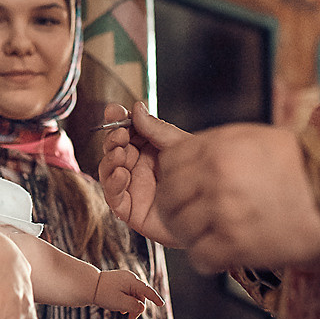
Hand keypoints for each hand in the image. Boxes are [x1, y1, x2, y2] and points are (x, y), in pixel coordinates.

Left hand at [91, 268, 162, 318]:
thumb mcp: (120, 303)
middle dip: (138, 307)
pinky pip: (127, 292)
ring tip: (124, 314)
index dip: (155, 299)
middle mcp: (129, 278)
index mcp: (131, 281)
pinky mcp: (117, 281)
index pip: (147, 291)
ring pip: (133, 294)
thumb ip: (134, 306)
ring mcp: (123, 278)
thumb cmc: (103, 294)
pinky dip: (126, 301)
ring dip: (132, 305)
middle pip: (140, 294)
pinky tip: (120, 309)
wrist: (88, 285)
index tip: (162, 305)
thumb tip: (142, 308)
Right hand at [98, 101, 186, 247]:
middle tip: (120, 135)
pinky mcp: (131, 210)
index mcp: (148, 150)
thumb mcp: (179, 146)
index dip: (116, 121)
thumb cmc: (200, 178)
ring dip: (110, 160)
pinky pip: (114, 197)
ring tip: (120, 153)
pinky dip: (113, 184)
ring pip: (109, 172)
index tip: (114, 111)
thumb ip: (156, 129)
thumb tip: (137, 108)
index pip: (125, 132)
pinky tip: (121, 174)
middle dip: (112, 140)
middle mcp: (138, 168)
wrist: (210, 209)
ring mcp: (133, 188)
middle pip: (113, 150)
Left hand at [100, 101, 319, 271]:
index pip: (168, 163)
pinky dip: (208, 257)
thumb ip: (203, 143)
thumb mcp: (247, 139)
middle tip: (195, 213)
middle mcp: (216, 179)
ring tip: (213, 231)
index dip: (174, 176)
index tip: (187, 185)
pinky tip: (224, 249)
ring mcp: (225, 213)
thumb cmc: (295, 164)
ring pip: (180, 229)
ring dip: (192, 233)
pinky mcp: (237, 245)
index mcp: (216, 149)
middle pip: (168, 197)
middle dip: (176, 207)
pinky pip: (199, 257)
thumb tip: (155, 133)